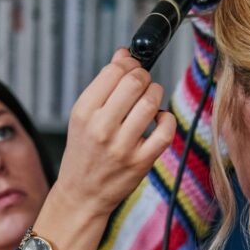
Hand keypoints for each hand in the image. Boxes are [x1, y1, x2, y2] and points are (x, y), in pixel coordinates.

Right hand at [52, 49, 175, 219]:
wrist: (82, 194)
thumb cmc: (84, 152)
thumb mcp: (83, 116)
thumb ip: (103, 85)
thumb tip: (123, 54)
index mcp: (84, 112)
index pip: (113, 71)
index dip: (128, 63)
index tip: (132, 65)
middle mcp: (101, 128)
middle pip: (135, 82)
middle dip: (144, 76)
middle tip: (143, 82)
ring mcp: (122, 146)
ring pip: (150, 102)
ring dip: (156, 93)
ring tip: (151, 97)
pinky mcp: (141, 162)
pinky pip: (165, 131)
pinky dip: (167, 119)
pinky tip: (159, 119)